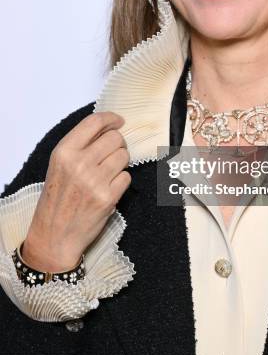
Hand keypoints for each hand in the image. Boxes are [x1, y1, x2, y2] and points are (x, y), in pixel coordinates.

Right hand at [22, 111, 130, 272]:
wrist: (55, 236)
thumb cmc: (57, 198)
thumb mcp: (59, 165)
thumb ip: (80, 145)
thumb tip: (108, 127)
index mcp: (64, 152)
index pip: (94, 122)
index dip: (111, 118)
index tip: (119, 121)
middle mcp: (79, 163)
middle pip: (115, 138)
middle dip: (117, 144)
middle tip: (111, 154)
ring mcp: (95, 181)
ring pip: (124, 156)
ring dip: (120, 163)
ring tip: (107, 174)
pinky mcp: (108, 197)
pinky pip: (127, 177)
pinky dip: (121, 181)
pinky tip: (109, 188)